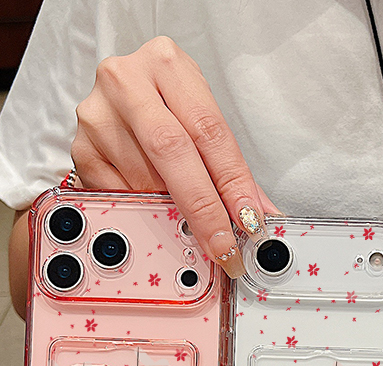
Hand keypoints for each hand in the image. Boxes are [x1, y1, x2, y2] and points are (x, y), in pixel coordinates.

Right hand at [71, 36, 278, 276]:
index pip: (208, 130)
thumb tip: (261, 217)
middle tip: (223, 243)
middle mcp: (126, 81)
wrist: (123, 92)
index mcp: (167, 65)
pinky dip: (147, 212)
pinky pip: (121, 196)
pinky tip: (159, 211)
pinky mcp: (81, 149)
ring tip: (193, 225)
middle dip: (204, 206)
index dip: (232, 181)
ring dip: (175, 212)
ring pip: (145, 178)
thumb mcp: (204, 121)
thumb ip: (232, 171)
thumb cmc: (170, 106)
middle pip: (172, 150)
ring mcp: (97, 114)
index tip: (248, 220)